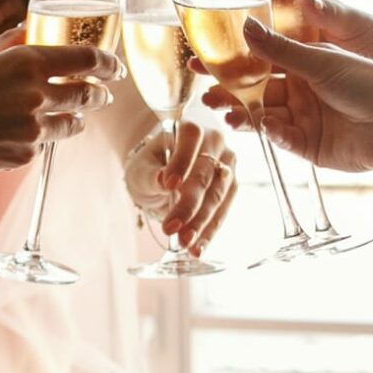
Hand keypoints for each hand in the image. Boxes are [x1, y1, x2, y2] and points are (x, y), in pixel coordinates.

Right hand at [0, 28, 118, 179]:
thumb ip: (8, 45)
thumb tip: (28, 30)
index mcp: (25, 63)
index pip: (87, 60)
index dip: (108, 63)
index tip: (115, 66)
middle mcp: (35, 95)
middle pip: (88, 94)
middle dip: (98, 93)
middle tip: (99, 93)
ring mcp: (33, 129)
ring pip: (72, 124)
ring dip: (75, 118)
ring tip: (69, 116)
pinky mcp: (25, 156)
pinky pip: (45, 145)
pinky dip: (41, 139)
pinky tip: (20, 134)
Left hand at [124, 120, 236, 255]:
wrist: (162, 178)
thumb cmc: (151, 166)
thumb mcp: (141, 168)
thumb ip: (151, 173)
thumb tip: (163, 181)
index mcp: (190, 124)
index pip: (191, 136)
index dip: (182, 160)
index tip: (169, 185)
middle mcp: (215, 140)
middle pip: (206, 172)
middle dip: (189, 203)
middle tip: (171, 228)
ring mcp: (227, 164)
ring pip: (218, 194)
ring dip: (202, 221)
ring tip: (185, 243)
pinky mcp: (231, 187)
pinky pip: (223, 210)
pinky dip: (209, 231)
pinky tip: (198, 248)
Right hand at [201, 19, 372, 175]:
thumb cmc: (369, 83)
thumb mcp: (322, 60)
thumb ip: (280, 49)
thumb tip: (245, 28)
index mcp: (309, 63)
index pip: (263, 58)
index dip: (234, 59)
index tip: (204, 57)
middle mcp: (304, 90)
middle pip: (258, 89)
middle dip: (230, 90)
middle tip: (204, 91)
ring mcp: (305, 118)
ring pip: (264, 115)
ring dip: (244, 114)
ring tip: (225, 114)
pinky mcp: (308, 146)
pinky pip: (282, 138)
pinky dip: (272, 133)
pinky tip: (266, 127)